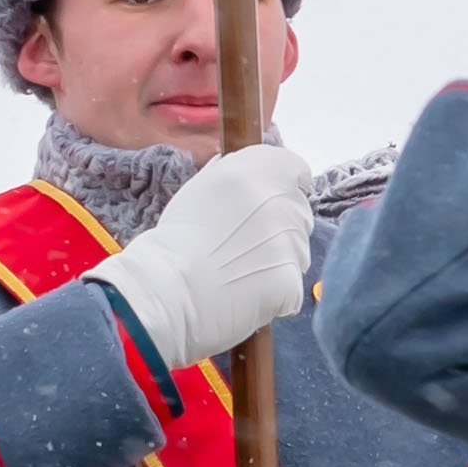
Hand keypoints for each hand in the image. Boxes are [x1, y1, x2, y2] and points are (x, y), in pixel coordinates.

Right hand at [101, 141, 316, 374]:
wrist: (168, 287)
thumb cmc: (175, 237)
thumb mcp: (200, 187)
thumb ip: (232, 175)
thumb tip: (247, 170)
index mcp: (260, 170)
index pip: (297, 170)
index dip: (285, 187)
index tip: (267, 204)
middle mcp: (282, 201)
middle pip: (299, 213)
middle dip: (279, 227)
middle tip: (244, 246)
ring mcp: (291, 243)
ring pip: (298, 251)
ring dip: (278, 260)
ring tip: (240, 272)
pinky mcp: (291, 281)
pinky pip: (291, 287)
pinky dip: (274, 294)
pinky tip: (244, 295)